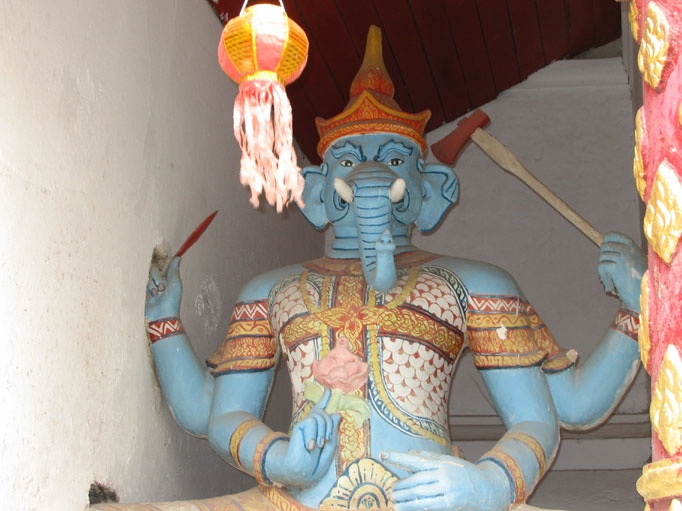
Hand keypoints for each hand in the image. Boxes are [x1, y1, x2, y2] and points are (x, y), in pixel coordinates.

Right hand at [145, 256, 181, 320]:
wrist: (161, 316)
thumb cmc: (171, 300)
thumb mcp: (175, 283)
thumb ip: (174, 270)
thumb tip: (178, 257)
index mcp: (165, 279)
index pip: (159, 267)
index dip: (160, 269)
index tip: (162, 271)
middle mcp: (156, 282)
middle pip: (151, 271)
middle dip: (156, 279)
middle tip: (161, 289)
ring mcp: (147, 288)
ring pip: (145, 278)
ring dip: (151, 286)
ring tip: (155, 295)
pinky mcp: (139, 294)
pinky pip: (138, 285)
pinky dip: (144, 291)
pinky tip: (149, 298)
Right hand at [265, 389, 339, 487]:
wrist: (301, 471)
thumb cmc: (315, 463)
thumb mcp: (329, 447)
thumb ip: (333, 431)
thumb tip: (337, 414)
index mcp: (320, 429)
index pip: (323, 411)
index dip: (326, 399)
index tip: (329, 390)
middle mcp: (312, 425)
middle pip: (325, 414)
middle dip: (329, 427)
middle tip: (324, 442)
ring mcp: (306, 425)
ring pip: (320, 416)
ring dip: (321, 433)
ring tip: (316, 446)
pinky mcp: (300, 426)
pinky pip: (312, 421)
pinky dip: (313, 434)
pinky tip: (309, 446)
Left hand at [382, 450, 509, 510]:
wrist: (490, 487)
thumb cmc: (466, 473)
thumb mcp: (448, 461)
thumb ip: (428, 458)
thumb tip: (410, 453)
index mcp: (440, 462)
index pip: (415, 459)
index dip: (398, 457)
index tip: (383, 454)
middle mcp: (443, 473)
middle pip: (416, 479)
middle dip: (401, 485)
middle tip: (390, 490)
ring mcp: (447, 488)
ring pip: (421, 493)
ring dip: (405, 498)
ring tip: (394, 501)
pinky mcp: (451, 502)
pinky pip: (430, 505)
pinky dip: (416, 506)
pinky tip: (407, 507)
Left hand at [598, 232, 645, 310]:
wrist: (645, 295)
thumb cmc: (640, 282)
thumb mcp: (634, 262)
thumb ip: (622, 254)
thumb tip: (603, 247)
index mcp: (632, 246)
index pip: (611, 235)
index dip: (605, 242)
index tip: (606, 250)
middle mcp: (627, 248)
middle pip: (603, 247)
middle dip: (604, 259)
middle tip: (610, 271)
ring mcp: (622, 256)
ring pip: (601, 258)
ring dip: (603, 271)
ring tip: (613, 280)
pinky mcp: (616, 266)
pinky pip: (601, 267)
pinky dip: (604, 278)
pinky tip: (612, 285)